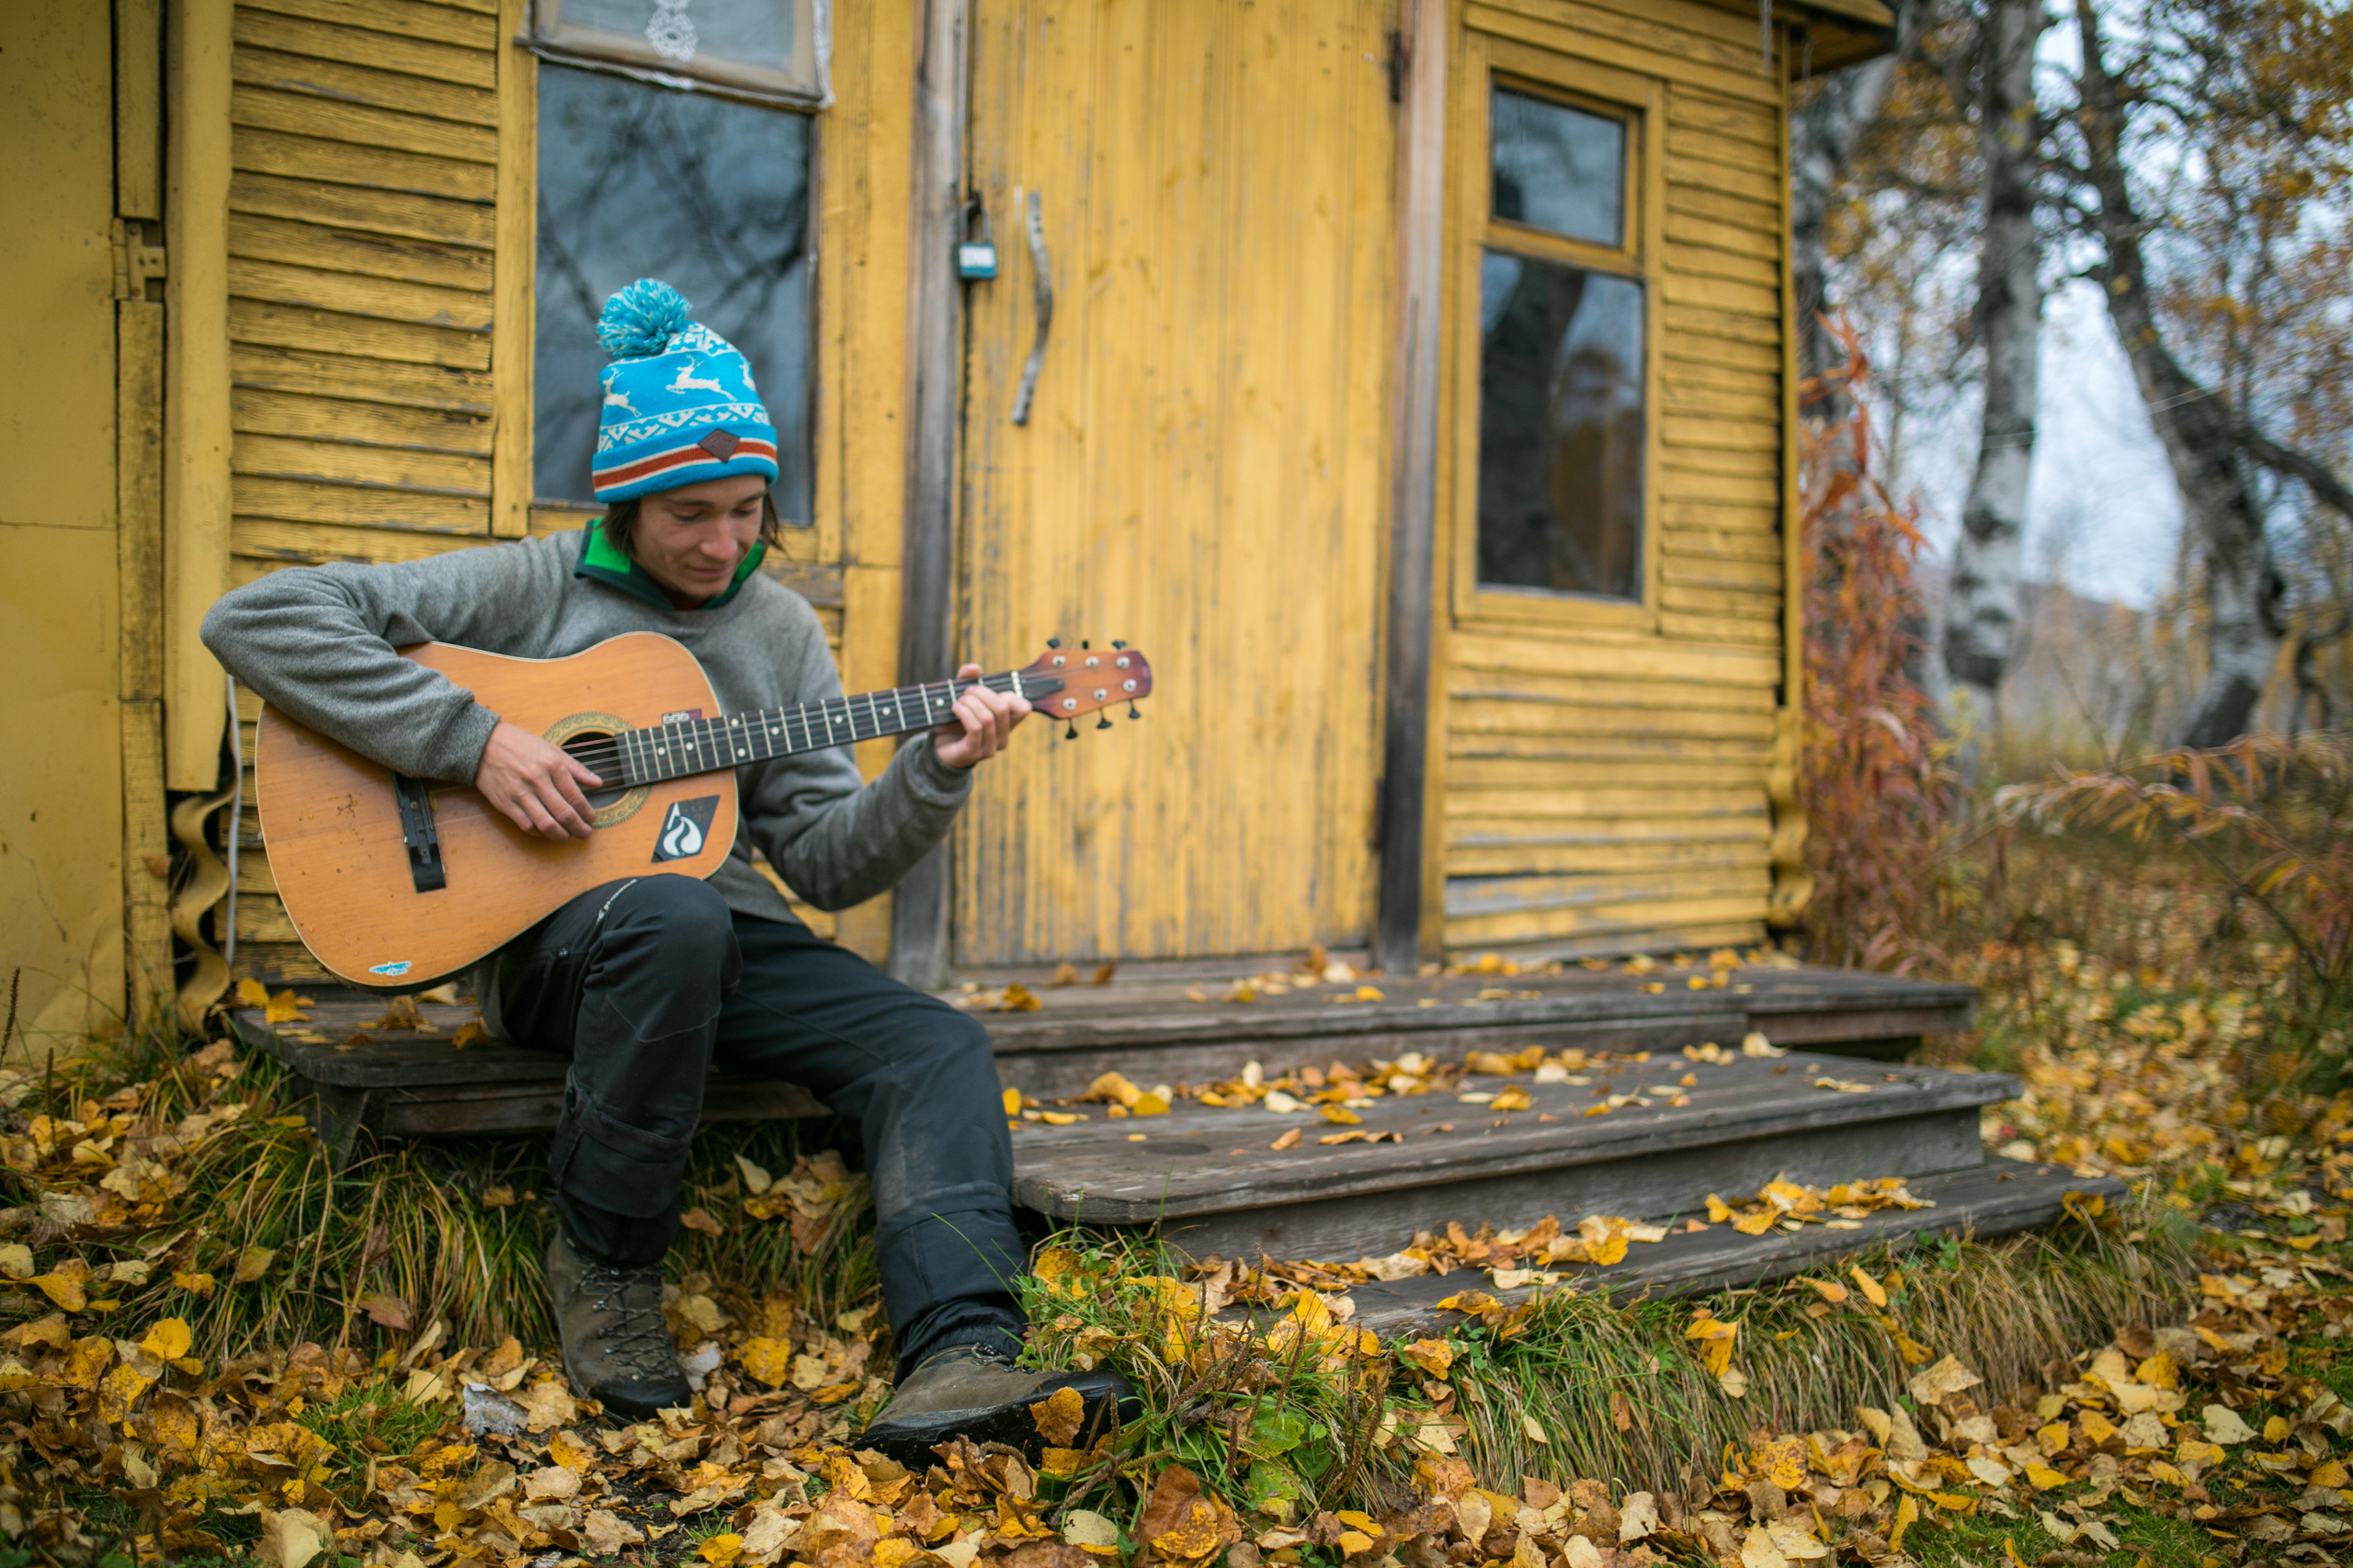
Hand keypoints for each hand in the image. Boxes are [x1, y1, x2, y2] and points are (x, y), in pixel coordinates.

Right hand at [475, 721, 602, 838]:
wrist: (484, 744)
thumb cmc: (521, 745)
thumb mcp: (551, 749)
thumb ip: (576, 768)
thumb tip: (598, 783)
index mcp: (552, 765)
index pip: (576, 797)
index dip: (587, 813)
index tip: (591, 819)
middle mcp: (537, 780)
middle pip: (564, 814)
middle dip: (579, 828)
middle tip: (585, 833)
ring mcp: (520, 793)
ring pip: (546, 824)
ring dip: (561, 835)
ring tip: (568, 836)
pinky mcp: (505, 803)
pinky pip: (526, 825)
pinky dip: (539, 832)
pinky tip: (546, 830)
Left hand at [932, 662, 1030, 769]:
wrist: (940, 745)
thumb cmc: (955, 719)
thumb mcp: (962, 695)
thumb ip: (967, 678)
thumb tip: (975, 669)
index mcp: (1007, 724)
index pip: (1024, 708)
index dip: (1010, 695)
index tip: (992, 691)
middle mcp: (1003, 738)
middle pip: (1002, 708)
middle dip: (982, 693)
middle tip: (967, 691)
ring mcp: (990, 748)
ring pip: (987, 718)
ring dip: (969, 703)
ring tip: (958, 701)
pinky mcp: (974, 753)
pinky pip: (975, 728)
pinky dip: (964, 713)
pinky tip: (956, 708)